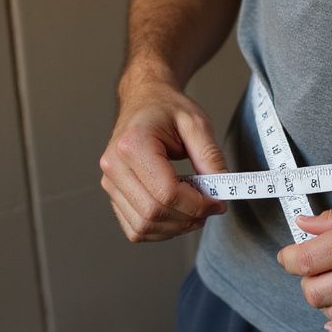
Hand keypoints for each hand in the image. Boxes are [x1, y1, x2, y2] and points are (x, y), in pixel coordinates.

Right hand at [99, 75, 227, 241]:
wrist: (144, 100)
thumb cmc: (167, 109)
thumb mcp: (197, 123)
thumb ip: (211, 157)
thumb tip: (222, 191)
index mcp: (133, 144)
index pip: (166, 192)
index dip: (197, 205)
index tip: (218, 202)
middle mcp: (114, 165)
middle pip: (153, 213)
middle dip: (188, 218)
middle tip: (210, 208)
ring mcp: (109, 181)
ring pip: (143, 226)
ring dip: (175, 228)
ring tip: (195, 211)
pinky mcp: (112, 193)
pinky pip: (135, 228)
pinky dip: (160, 231)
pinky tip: (177, 216)